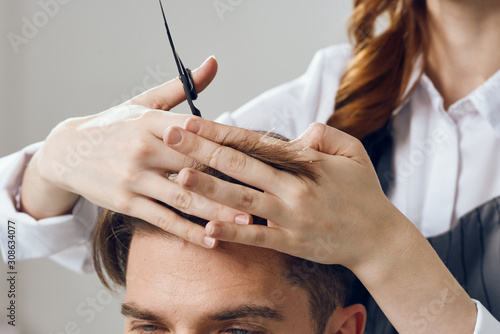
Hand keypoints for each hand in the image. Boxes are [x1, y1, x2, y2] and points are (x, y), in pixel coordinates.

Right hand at [21, 56, 248, 247]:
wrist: (66, 151)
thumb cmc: (114, 125)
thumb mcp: (144, 103)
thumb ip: (182, 86)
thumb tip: (213, 62)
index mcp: (152, 121)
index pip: (198, 131)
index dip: (230, 144)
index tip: (260, 156)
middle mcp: (143, 148)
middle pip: (197, 166)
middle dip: (232, 182)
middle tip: (265, 194)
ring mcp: (133, 177)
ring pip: (184, 197)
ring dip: (218, 212)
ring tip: (247, 222)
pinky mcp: (125, 202)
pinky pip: (163, 219)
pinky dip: (189, 231)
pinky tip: (212, 240)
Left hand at [164, 119, 403, 268]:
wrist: (378, 238)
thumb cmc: (363, 192)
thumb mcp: (353, 151)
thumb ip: (323, 135)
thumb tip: (296, 135)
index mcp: (305, 162)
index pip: (255, 142)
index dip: (222, 131)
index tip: (193, 121)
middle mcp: (293, 188)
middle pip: (240, 165)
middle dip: (203, 150)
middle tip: (171, 136)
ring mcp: (291, 217)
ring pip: (243, 200)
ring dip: (209, 189)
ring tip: (179, 177)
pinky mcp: (292, 243)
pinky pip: (258, 238)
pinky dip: (233, 233)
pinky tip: (207, 229)